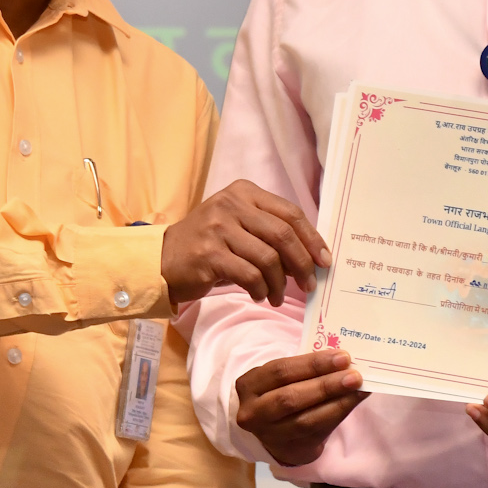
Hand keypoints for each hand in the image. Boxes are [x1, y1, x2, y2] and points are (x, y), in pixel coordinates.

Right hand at [161, 180, 328, 307]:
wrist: (162, 259)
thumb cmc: (209, 244)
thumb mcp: (238, 225)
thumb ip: (270, 230)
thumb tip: (311, 254)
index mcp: (244, 192)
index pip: (290, 213)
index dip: (312, 238)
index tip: (325, 260)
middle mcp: (231, 204)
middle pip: (283, 234)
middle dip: (302, 263)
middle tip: (309, 284)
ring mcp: (218, 228)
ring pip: (268, 258)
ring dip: (280, 283)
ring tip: (277, 296)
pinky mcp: (209, 254)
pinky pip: (249, 275)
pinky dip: (260, 289)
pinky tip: (258, 294)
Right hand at [234, 350, 367, 464]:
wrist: (272, 430)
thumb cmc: (280, 391)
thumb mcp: (282, 377)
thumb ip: (305, 369)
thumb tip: (343, 361)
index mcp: (248, 386)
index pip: (280, 371)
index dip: (313, 364)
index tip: (343, 357)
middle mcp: (253, 413)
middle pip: (291, 398)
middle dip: (326, 385)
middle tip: (354, 376)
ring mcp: (269, 436)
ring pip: (305, 421)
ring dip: (337, 403)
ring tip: (359, 389)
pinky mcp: (288, 451)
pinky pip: (317, 433)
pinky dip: (339, 415)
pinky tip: (354, 402)